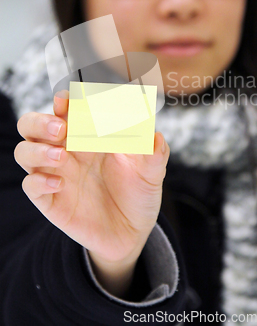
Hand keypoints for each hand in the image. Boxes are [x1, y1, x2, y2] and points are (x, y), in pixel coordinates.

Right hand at [14, 91, 169, 295]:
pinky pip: (30, 185)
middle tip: (61, 128)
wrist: (132, 233)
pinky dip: (38, 181)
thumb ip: (154, 151)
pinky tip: (59, 184)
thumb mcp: (152, 172)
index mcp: (88, 135)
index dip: (63, 101)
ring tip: (62, 156)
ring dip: (37, 149)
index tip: (69, 99)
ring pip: (24, 151)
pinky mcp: (51, 200)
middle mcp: (67, 150)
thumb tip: (154, 133)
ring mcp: (56, 174)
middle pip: (32, 125)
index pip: (65, 110)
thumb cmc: (138, 193)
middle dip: (40, 121)